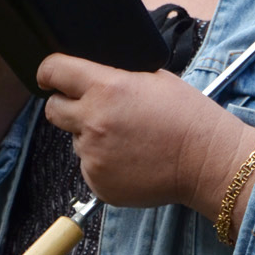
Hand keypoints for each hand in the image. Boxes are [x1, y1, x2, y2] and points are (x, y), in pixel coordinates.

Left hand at [39, 54, 254, 225]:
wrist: (205, 159)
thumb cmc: (187, 115)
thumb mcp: (154, 78)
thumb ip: (117, 76)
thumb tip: (93, 76)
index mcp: (106, 88)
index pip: (53, 71)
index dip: (49, 72)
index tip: (50, 76)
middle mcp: (92, 121)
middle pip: (52, 110)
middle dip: (67, 106)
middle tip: (92, 109)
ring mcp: (92, 156)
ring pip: (75, 141)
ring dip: (93, 137)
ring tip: (129, 139)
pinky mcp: (98, 183)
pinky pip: (89, 167)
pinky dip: (104, 164)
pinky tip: (132, 159)